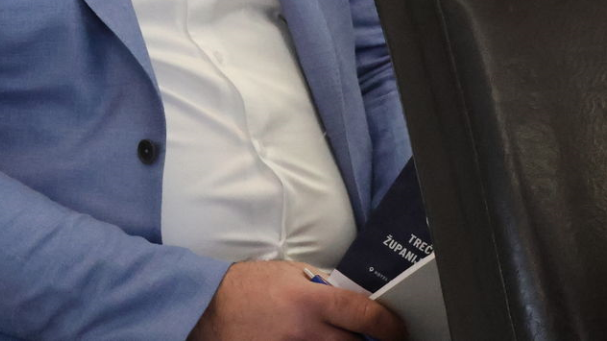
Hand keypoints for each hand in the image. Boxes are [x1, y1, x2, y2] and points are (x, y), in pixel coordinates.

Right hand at [188, 260, 406, 340]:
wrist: (209, 309)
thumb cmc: (250, 287)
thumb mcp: (290, 273)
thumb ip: (324, 285)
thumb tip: (356, 297)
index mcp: (311, 300)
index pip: (364, 314)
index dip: (389, 325)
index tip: (397, 329)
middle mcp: (305, 331)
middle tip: (376, 339)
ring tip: (344, 339)